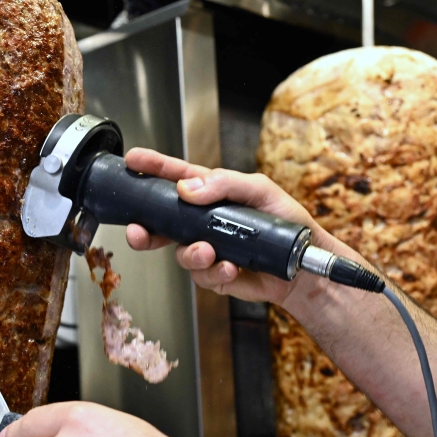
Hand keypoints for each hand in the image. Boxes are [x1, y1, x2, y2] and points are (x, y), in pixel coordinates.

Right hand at [124, 148, 350, 305]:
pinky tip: (231, 267)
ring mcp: (206, 249)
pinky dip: (215, 271)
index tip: (133, 161)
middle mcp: (202, 223)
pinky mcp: (215, 275)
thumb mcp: (260, 190)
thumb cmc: (286, 221)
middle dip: (143, 229)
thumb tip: (187, 188)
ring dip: (192, 253)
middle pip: (160, 223)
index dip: (153, 169)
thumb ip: (224, 183)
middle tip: (138, 231)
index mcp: (211, 195)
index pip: (176, 178)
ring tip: (211, 252)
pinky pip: (201, 275)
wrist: (302, 264)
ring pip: (180, 253)